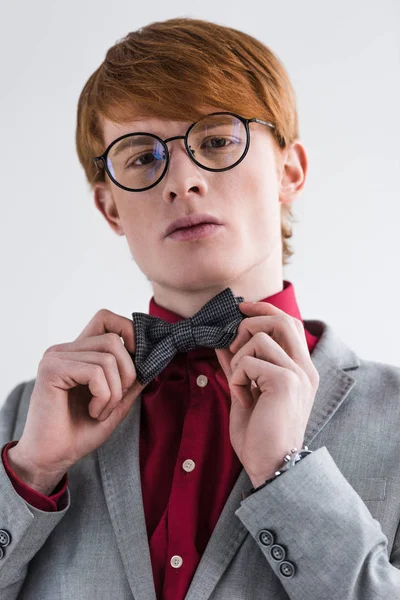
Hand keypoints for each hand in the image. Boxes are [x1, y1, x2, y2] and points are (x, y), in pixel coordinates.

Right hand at [15, 309, 146, 476]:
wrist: (52, 458)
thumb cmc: (80, 431)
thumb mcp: (117, 402)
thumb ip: (132, 380)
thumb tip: (154, 358)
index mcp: (79, 352)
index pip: (106, 318)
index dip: (128, 331)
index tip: (138, 361)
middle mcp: (65, 349)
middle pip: (114, 339)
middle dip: (127, 373)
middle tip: (117, 400)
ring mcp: (56, 357)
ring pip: (108, 358)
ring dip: (114, 392)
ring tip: (102, 411)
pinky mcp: (51, 369)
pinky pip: (95, 373)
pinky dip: (103, 397)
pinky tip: (94, 412)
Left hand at [215, 301, 319, 487]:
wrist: (271, 466)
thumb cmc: (260, 434)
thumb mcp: (247, 392)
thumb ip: (240, 365)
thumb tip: (223, 341)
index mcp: (301, 369)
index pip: (289, 323)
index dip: (264, 309)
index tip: (240, 308)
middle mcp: (305, 368)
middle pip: (281, 319)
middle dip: (250, 322)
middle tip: (232, 342)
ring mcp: (297, 373)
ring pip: (259, 337)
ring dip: (238, 358)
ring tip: (240, 383)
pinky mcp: (285, 381)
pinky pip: (247, 361)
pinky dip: (236, 377)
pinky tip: (242, 398)